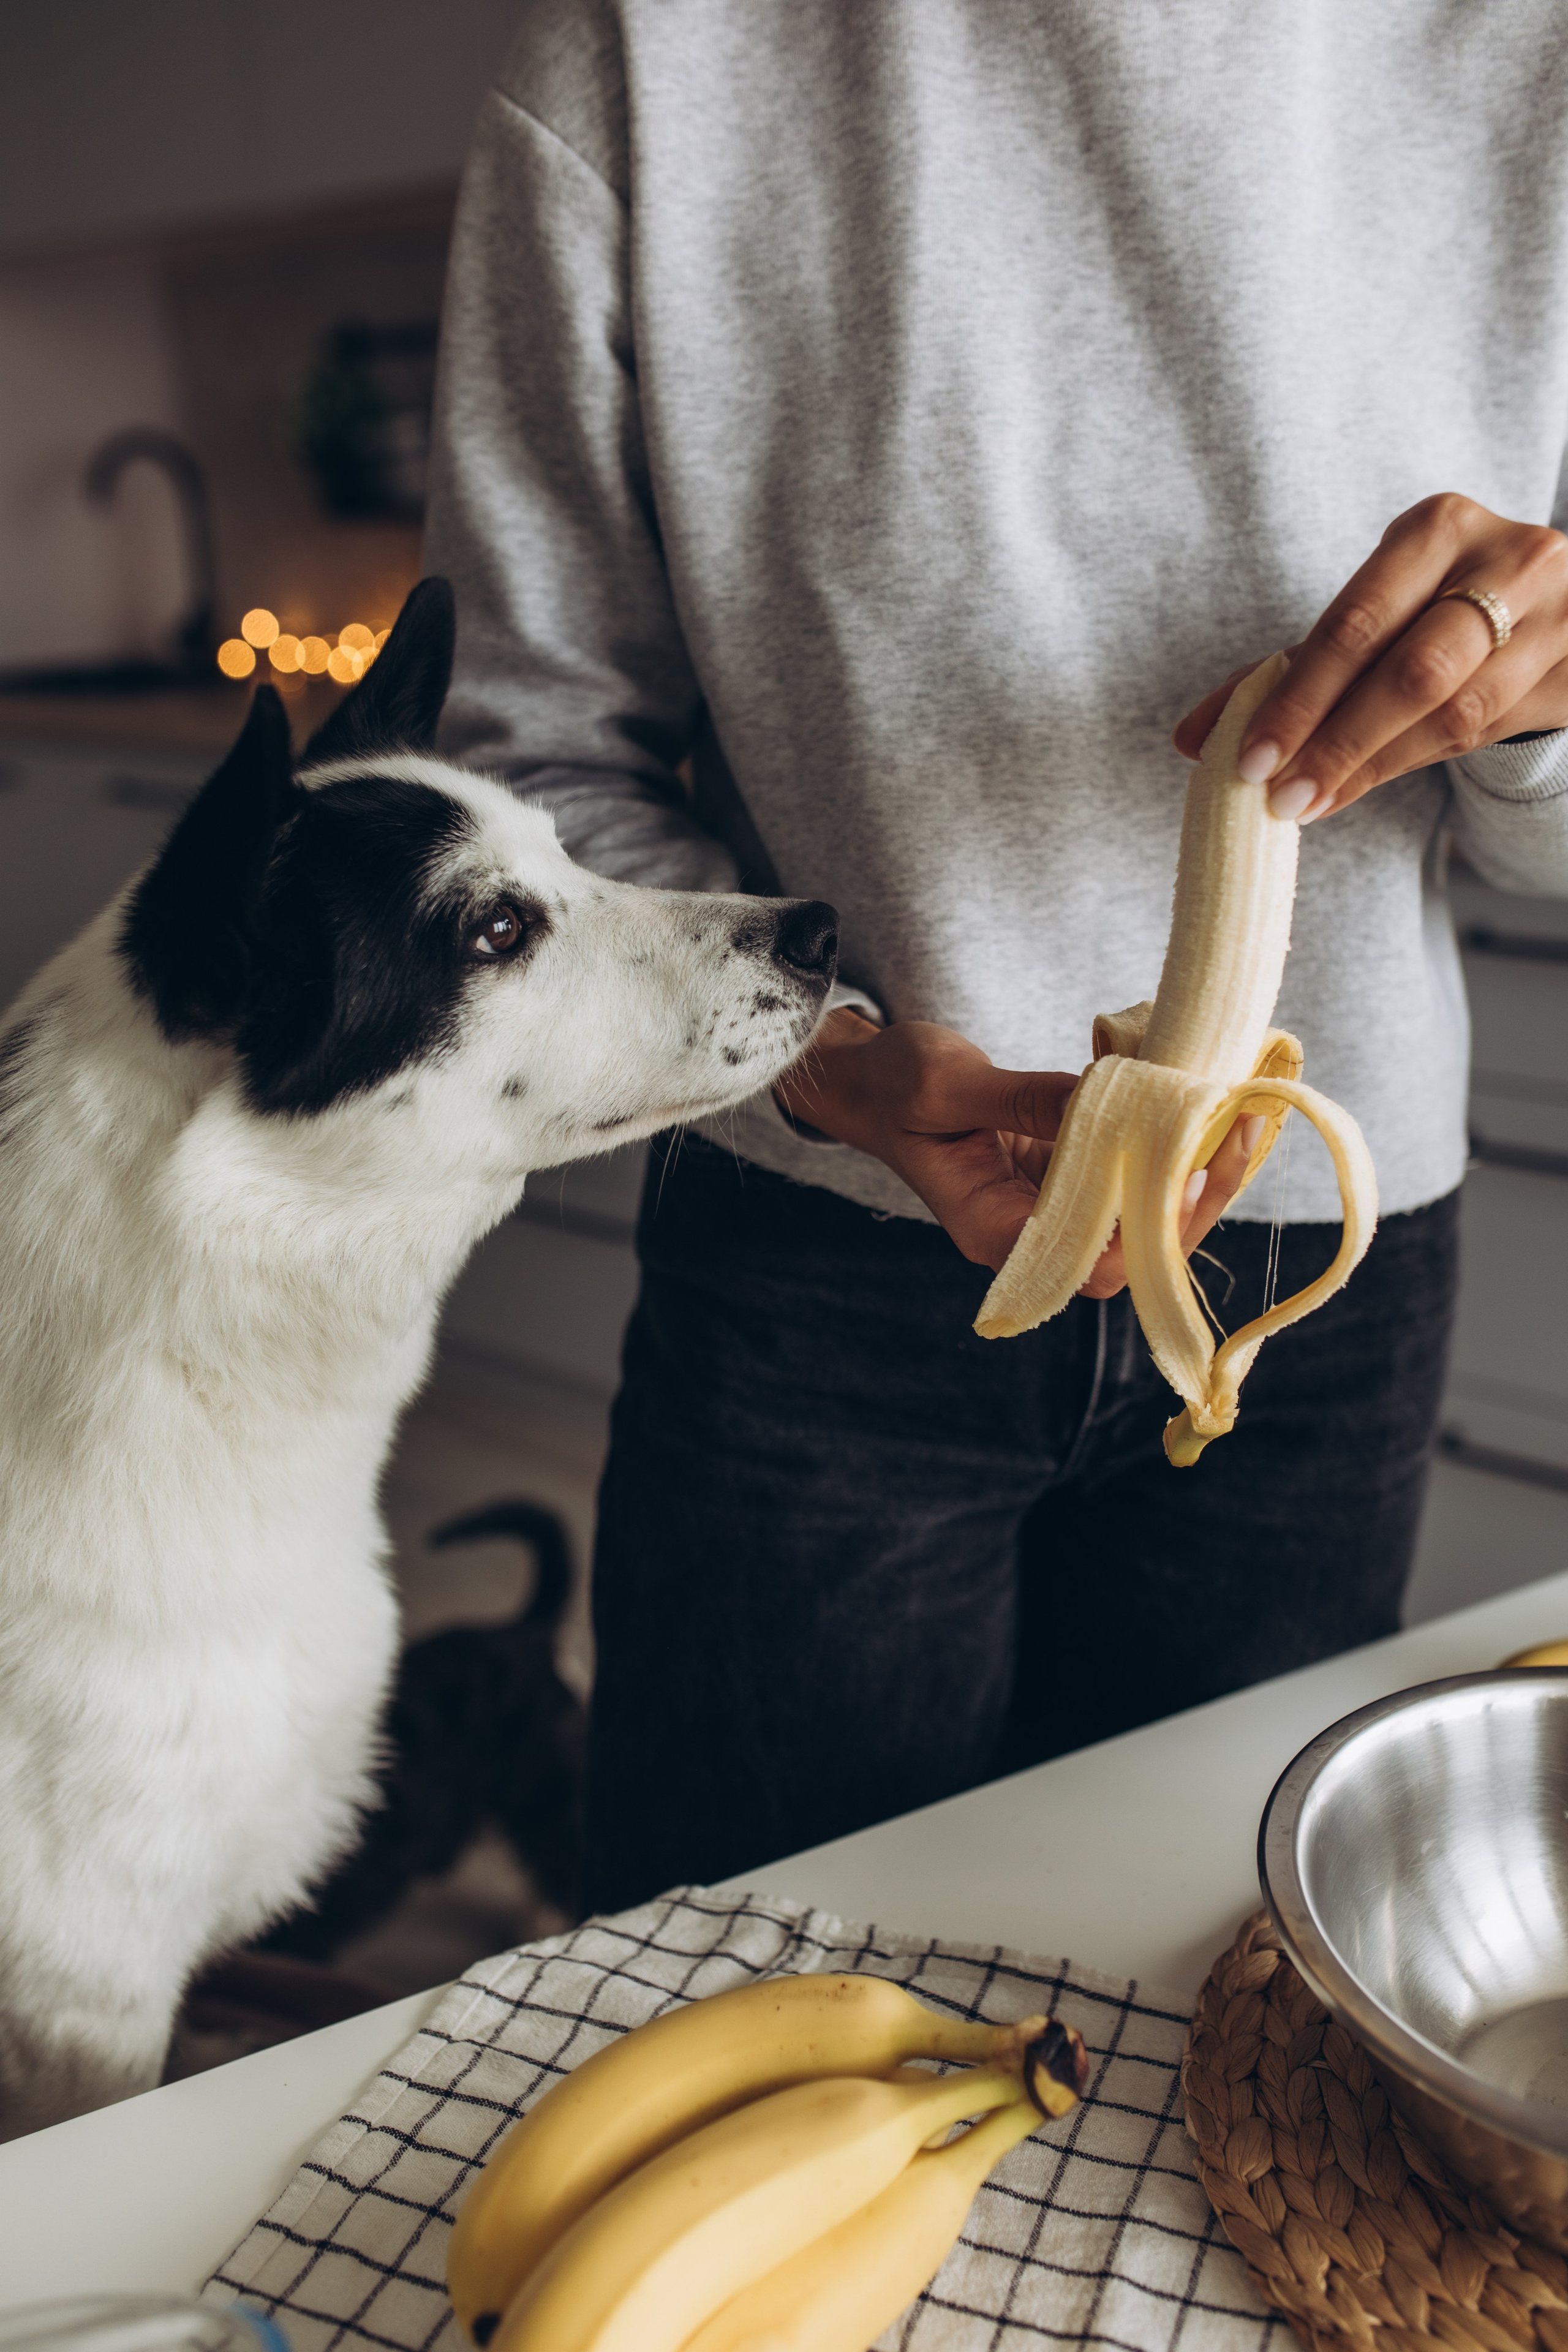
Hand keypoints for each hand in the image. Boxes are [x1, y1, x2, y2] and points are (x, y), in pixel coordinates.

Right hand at [775, 1009, 1259, 1286]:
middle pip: (1127, 1252)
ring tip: (1236, 1122)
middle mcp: (1025, 1231)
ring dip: (1190, 1177)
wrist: (867, 1080)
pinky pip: (1125, 1176)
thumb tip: (1106, 1102)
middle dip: (1188, 1207)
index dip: (1145, 1234)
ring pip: (1136, 1218)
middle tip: (1233, 1142)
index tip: (1188, 1179)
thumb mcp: (946, 1082)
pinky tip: (1201, 1109)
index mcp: (987, 1228)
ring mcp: (1048, 1203)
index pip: (1085, 1265)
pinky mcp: (1064, 1170)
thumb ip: (1024, 1098)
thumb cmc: (891, 1085)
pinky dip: (1167, 1149)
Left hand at [1174, 494, 1567, 820]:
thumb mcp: (1370, 611)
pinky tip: (1356, 788)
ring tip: (1308, 801)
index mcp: (1440, 528)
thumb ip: (1285, 669)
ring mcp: (1556, 617)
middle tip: (1277, 796)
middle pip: (1412, 671)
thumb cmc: (1435, 604)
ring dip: (1370, 766)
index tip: (1249, 757)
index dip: (1299, 698)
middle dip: (1335, 741)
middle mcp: (1508, 561)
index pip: (1357, 622)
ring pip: (1454, 713)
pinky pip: (1483, 733)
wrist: (1556, 601)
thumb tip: (1190, 738)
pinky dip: (1408, 764)